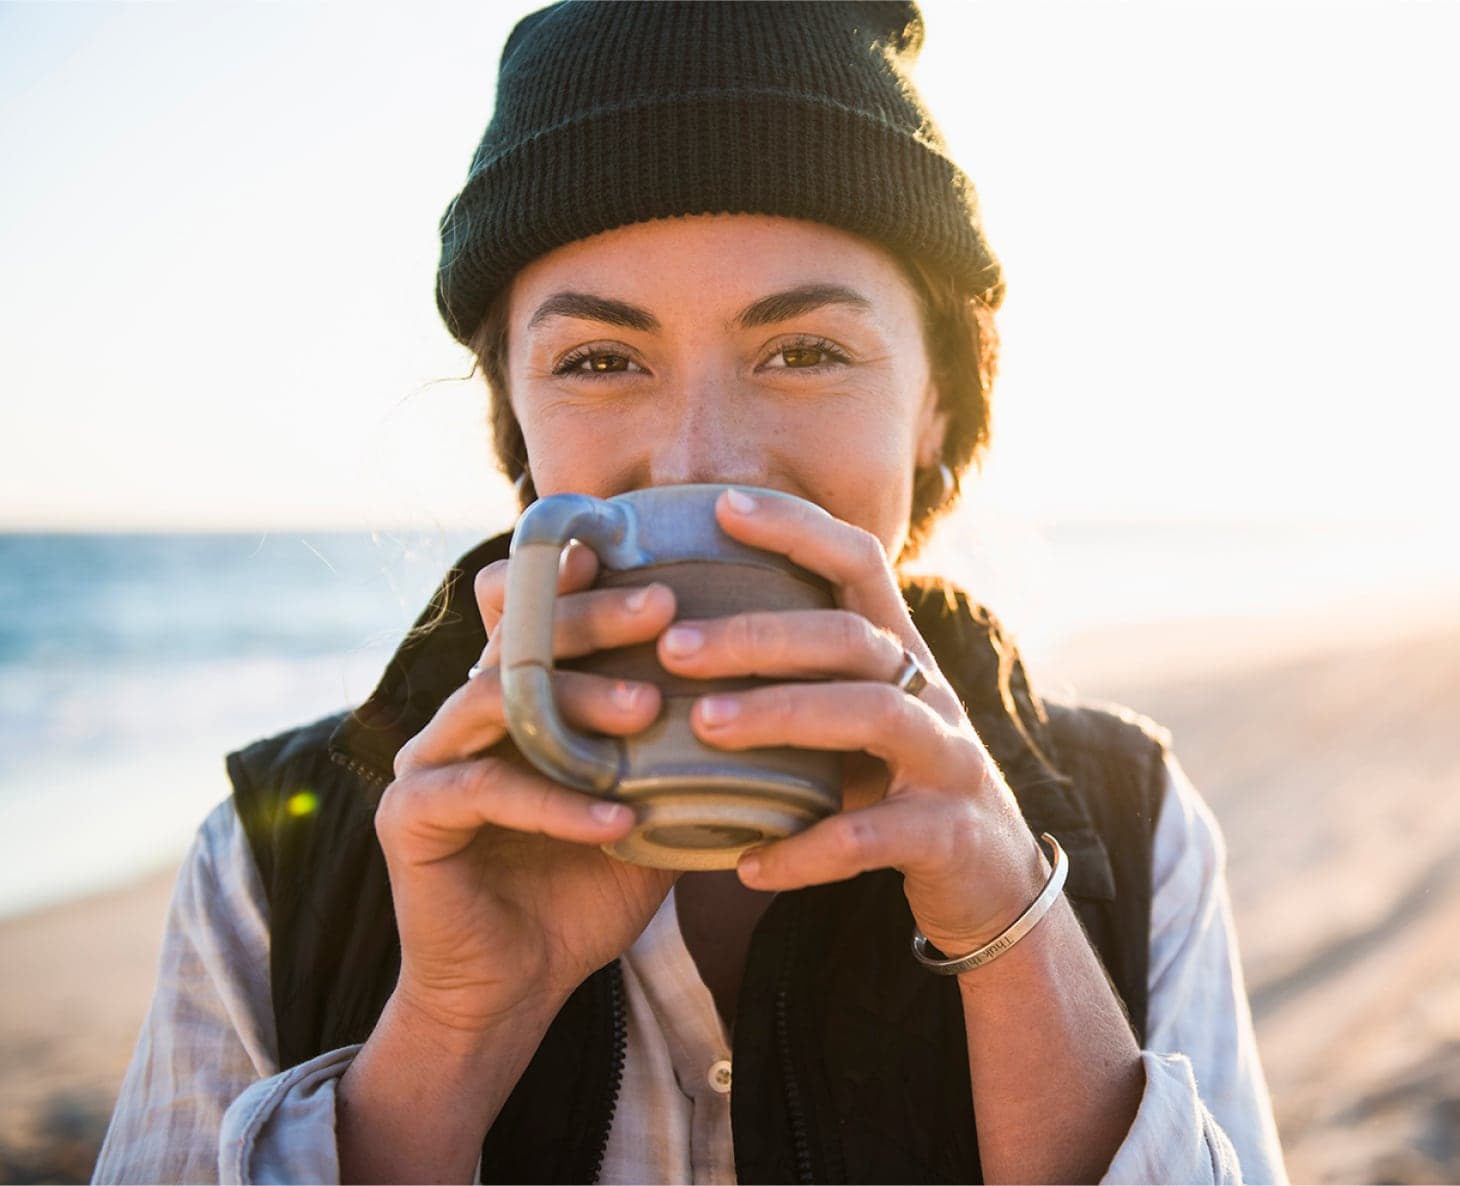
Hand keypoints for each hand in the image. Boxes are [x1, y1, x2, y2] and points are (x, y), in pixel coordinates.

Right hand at [376, 543, 678, 1034]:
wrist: (516, 984)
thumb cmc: (586, 888)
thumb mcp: (649, 807)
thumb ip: (682, 752)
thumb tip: (769, 701)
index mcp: (515, 699)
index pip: (540, 614)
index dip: (585, 578)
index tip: (661, 560)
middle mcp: (465, 715)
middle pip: (519, 637)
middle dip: (592, 614)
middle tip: (664, 605)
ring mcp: (430, 759)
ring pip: (495, 698)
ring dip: (577, 699)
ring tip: (651, 708)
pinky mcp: (411, 815)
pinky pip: (486, 790)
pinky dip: (558, 802)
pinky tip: (621, 820)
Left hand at [656, 488, 1048, 958]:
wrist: (991, 884)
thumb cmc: (893, 790)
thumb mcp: (855, 723)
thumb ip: (796, 682)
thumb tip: (673, 645)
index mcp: (901, 656)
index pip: (860, 563)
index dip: (797, 528)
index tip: (722, 506)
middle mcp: (932, 694)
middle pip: (851, 637)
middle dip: (759, 634)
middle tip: (672, 645)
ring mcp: (949, 760)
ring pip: (870, 714)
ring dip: (779, 714)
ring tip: (700, 725)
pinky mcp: (950, 833)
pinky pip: (869, 835)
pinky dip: (803, 850)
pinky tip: (746, 864)